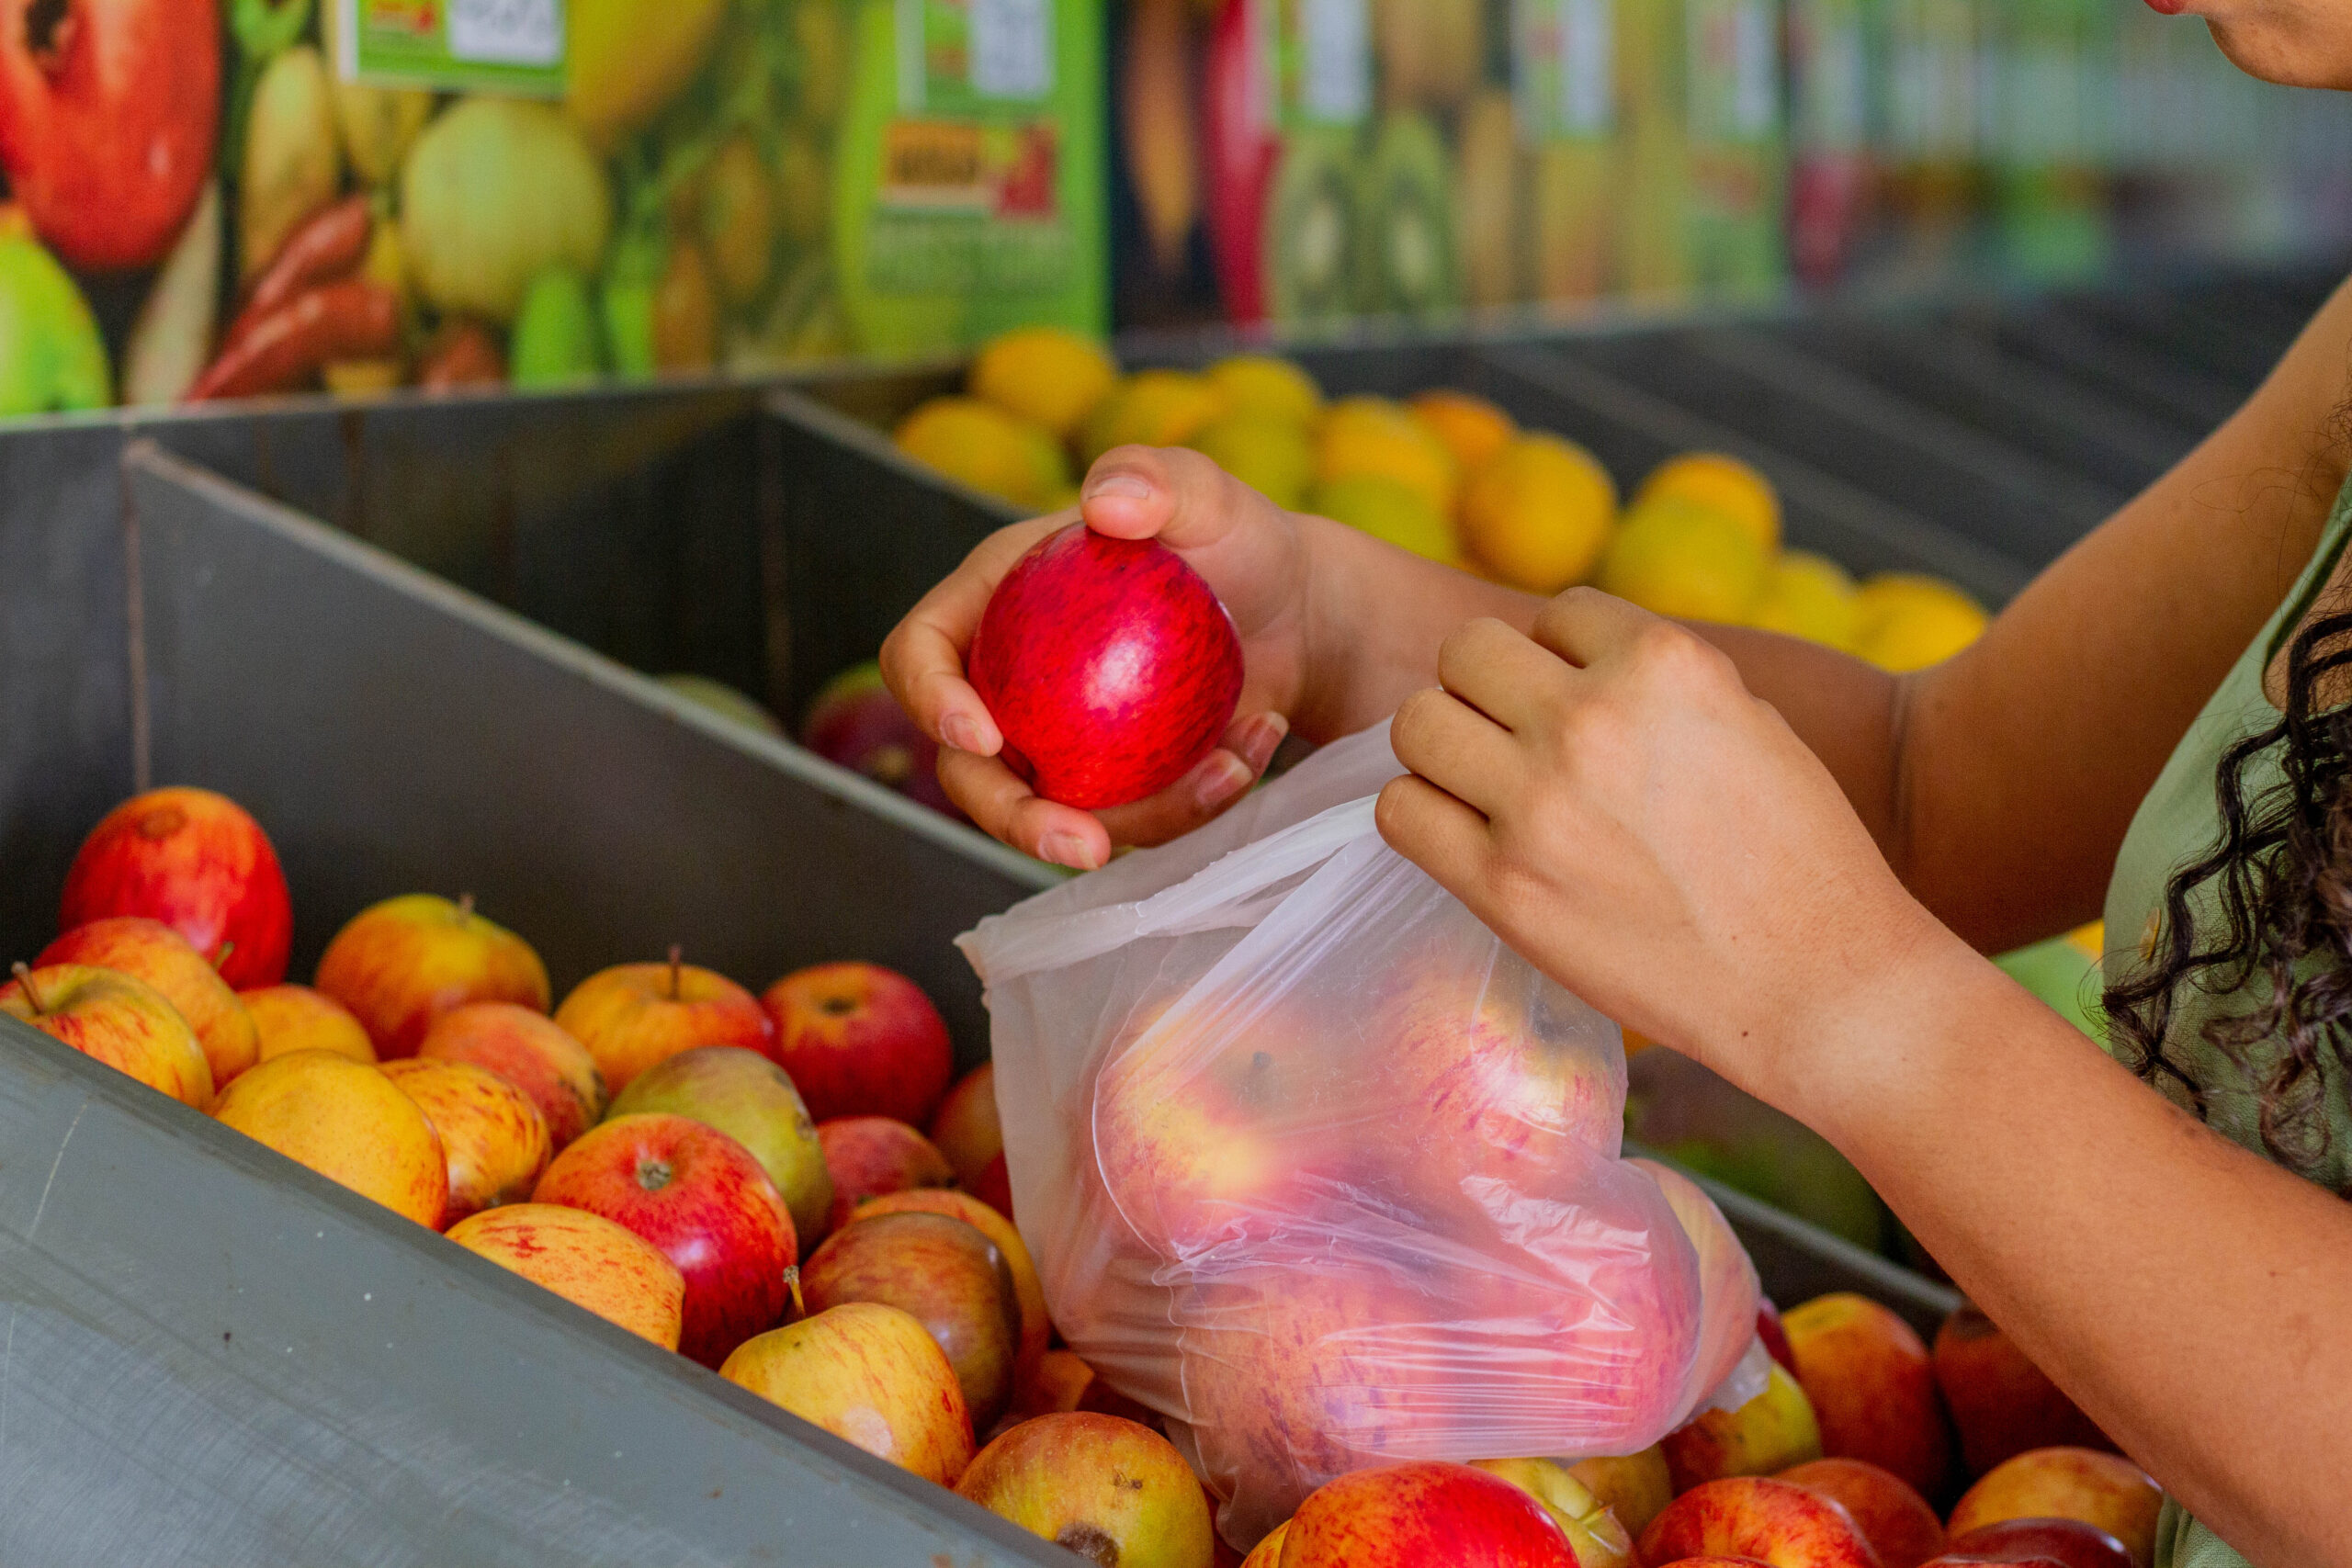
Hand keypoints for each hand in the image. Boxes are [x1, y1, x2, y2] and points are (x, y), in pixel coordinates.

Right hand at [881, 446, 1311, 869]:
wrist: (1294, 611)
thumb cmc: (1236, 539)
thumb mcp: (1206, 494)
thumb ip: (1157, 475)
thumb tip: (1104, 501)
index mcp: (992, 601)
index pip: (921, 654)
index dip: (929, 700)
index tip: (984, 735)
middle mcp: (1009, 680)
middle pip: (968, 769)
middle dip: (1011, 819)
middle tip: (1084, 845)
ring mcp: (1059, 742)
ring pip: (1051, 812)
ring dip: (1132, 822)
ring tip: (1224, 775)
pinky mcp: (1113, 784)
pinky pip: (1131, 820)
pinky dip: (1188, 806)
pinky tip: (1244, 760)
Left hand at [1376, 589, 1951, 1106]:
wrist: (1820, 985)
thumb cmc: (1799, 857)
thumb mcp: (1748, 721)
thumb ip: (1652, 682)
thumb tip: (1563, 659)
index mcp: (1664, 663)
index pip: (1559, 614)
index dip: (1568, 661)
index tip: (1590, 710)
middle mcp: (1592, 718)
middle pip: (1465, 652)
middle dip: (1489, 690)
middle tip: (1521, 743)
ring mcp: (1538, 803)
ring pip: (1416, 722)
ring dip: (1445, 747)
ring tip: (1487, 787)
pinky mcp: (1502, 886)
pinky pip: (1399, 810)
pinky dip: (1422, 815)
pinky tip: (1466, 836)